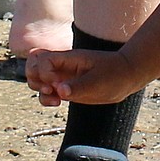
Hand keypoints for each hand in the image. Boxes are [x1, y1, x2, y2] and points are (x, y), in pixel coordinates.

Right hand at [25, 47, 139, 107]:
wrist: (126, 77)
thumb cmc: (114, 74)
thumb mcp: (99, 81)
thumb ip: (78, 86)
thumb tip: (60, 91)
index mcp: (68, 58)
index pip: (43, 59)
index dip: (44, 73)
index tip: (57, 85)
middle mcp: (62, 66)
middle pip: (33, 65)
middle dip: (35, 78)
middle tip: (50, 90)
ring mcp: (63, 77)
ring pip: (37, 80)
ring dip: (39, 89)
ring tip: (54, 99)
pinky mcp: (67, 89)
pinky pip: (47, 92)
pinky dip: (46, 98)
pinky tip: (58, 102)